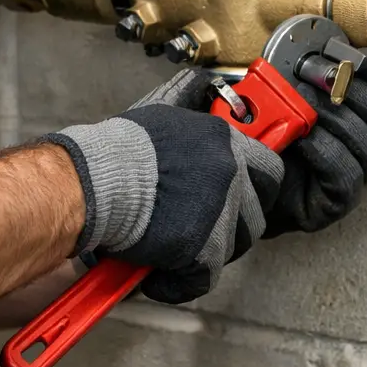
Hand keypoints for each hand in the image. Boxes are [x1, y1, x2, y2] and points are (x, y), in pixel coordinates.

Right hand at [39, 69, 281, 303]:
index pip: (270, 168)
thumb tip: (203, 84)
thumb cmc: (121, 149)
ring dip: (207, 254)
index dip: (259, 187)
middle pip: (257, 215)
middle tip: (206, 229)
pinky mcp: (200, 250)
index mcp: (224, 142)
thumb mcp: (162, 108)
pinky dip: (178, 282)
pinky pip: (201, 278)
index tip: (245, 196)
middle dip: (235, 227)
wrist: (95, 182)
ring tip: (178, 249)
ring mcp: (219, 214)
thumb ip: (189, 96)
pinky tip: (158, 274)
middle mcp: (230, 176)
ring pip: (230, 248)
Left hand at [263, 50, 366, 237]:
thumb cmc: (268, 135)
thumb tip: (311, 43)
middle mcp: (366, 148)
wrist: (244, 180)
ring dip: (333, 116)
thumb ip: (303, 72)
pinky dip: (323, 148)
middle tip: (320, 77)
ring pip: (366, 142)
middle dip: (356, 91)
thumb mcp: (284, 96)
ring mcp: (357, 177)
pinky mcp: (339, 200)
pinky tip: (300, 138)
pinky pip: (345, 171)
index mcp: (362, 119)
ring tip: (300, 103)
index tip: (359, 57)